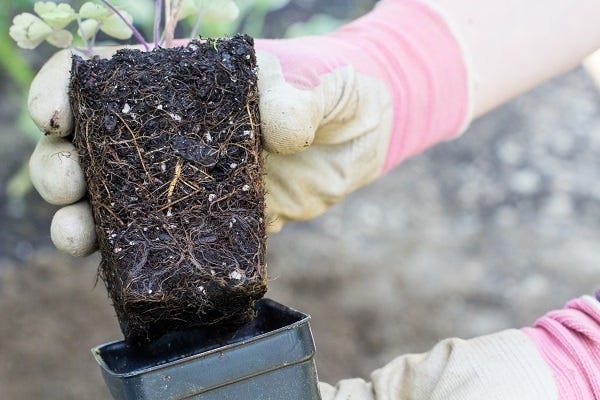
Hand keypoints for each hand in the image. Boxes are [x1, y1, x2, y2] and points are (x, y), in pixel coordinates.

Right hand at [29, 0, 470, 255]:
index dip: (64, 94)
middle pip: (92, 147)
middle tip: (68, 187)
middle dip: (62, 168)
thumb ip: (300, 100)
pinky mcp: (214, 220)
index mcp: (183, 87)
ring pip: (114, 200)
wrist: (364, 136)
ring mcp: (190, 181)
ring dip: (82, 220)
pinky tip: (120, 266)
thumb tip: (277, 129)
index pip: (104, 81)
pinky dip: (133, 254)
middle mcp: (173, 134)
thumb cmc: (339, 93)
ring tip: (77, 237)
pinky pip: (162, 240)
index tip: (55, 120)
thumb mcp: (323, 87)